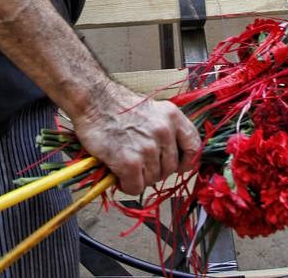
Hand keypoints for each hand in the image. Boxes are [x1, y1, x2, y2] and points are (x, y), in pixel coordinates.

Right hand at [71, 81, 200, 195]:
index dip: (187, 161)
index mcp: (172, 116)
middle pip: (171, 168)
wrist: (94, 99)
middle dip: (155, 170)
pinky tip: (118, 174)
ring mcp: (147, 147)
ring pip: (152, 179)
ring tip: (125, 164)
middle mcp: (164, 131)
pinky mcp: (129, 161)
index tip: (179, 167)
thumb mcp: (151, 109)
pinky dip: (126, 185)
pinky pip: (135, 187)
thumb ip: (164, 129)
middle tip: (139, 163)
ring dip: (139, 177)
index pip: (193, 146)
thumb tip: (169, 155)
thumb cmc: (117, 104)